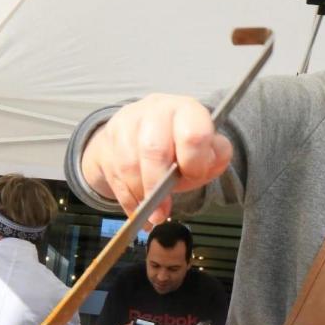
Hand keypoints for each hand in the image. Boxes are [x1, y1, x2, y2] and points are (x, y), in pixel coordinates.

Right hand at [81, 95, 233, 222]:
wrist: (143, 135)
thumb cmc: (180, 147)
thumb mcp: (207, 150)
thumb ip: (217, 156)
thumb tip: (209, 161)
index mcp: (186, 110)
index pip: (192, 134)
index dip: (194, 163)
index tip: (193, 176)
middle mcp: (155, 110)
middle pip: (153, 149)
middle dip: (158, 186)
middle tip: (163, 210)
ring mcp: (127, 122)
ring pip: (128, 164)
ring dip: (140, 195)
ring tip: (152, 214)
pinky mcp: (108, 139)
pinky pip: (114, 175)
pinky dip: (127, 199)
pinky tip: (138, 211)